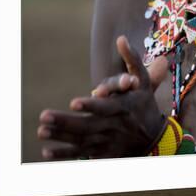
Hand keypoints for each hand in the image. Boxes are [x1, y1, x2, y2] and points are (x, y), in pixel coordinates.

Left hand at [37, 36, 167, 159]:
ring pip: (82, 141)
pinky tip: (47, 152)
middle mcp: (114, 126)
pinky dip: (65, 156)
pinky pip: (82, 156)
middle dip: (65, 122)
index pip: (105, 107)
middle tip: (44, 117)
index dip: (90, 106)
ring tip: (41, 131)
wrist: (154, 137)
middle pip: (88, 126)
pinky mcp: (103, 154)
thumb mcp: (143, 79)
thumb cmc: (144, 102)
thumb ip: (132, 59)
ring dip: (60, 138)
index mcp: (124, 107)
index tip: (74, 102)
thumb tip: (121, 38)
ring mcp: (108, 142)